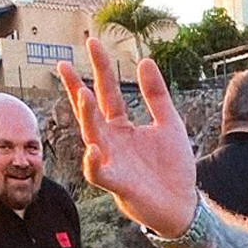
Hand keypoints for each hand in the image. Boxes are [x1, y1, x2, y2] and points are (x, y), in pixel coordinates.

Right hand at [58, 39, 197, 237]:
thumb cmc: (174, 168)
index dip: (101, 68)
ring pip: (91, 136)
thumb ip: (156, 95)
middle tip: (64, 64)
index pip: (107, 92)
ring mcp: (112, 162)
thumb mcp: (169, 124)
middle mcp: (111, 141)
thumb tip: (144, 60)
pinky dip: (93, 162)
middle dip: (77, 88)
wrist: (184, 205)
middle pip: (90, 111)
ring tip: (83, 94)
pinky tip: (94, 148)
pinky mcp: (117, 185)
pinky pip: (98, 173)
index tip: (92, 42)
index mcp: (122, 127)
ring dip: (86, 117)